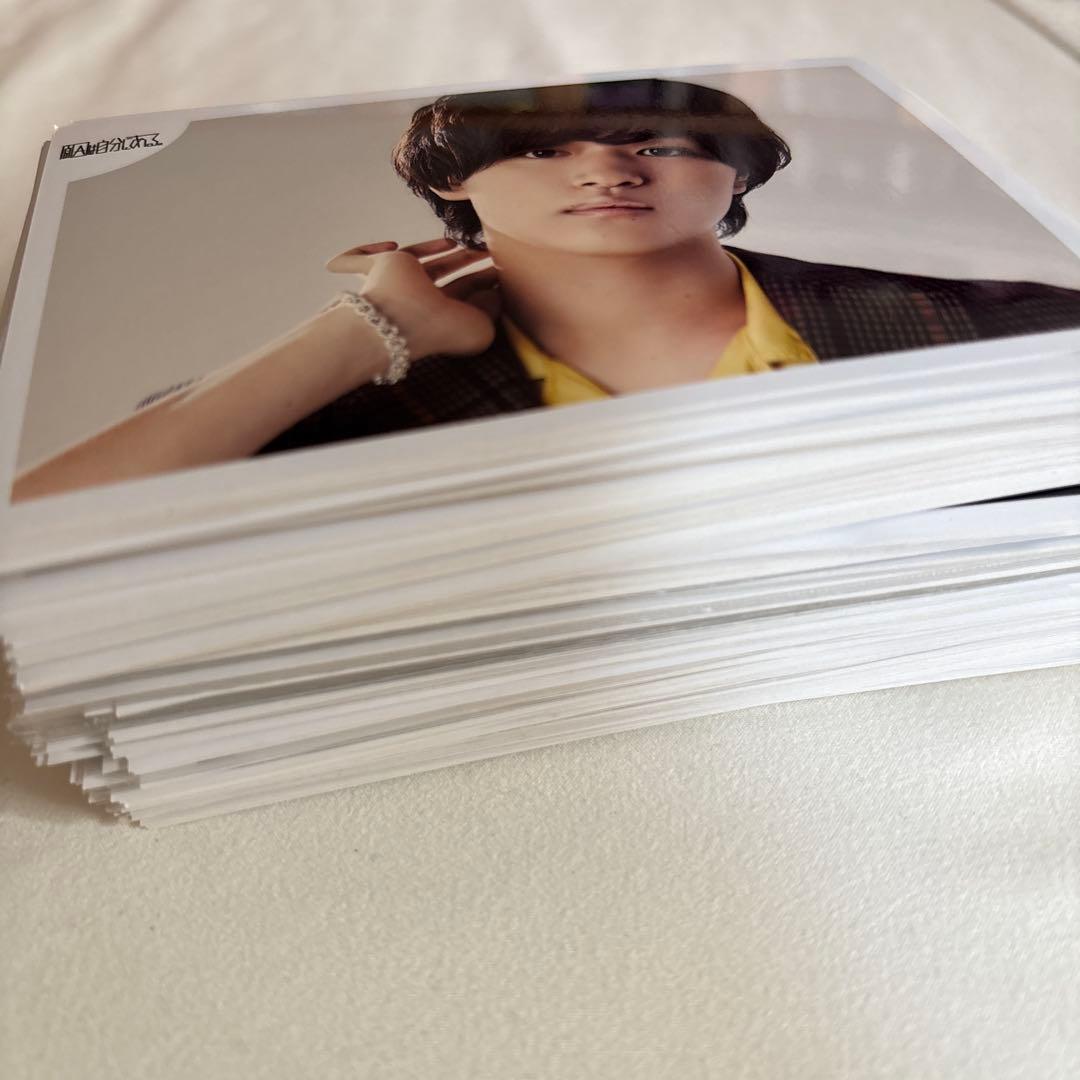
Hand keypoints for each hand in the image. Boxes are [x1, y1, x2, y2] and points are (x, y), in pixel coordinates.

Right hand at [326, 238, 500, 359]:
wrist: (403, 320)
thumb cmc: (438, 330)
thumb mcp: (480, 326)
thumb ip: (493, 307)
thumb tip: (496, 292)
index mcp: (442, 314)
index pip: (464, 292)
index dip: (482, 279)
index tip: (499, 267)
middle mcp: (418, 298)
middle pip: (444, 273)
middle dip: (465, 260)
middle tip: (487, 248)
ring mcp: (396, 282)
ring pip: (416, 258)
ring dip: (436, 247)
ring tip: (457, 241)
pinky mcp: (377, 267)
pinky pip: (360, 257)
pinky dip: (369, 249)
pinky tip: (391, 246)